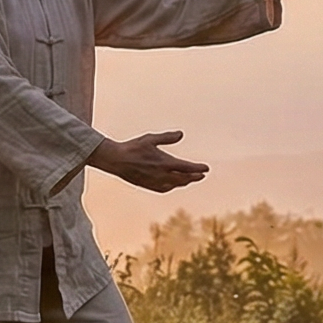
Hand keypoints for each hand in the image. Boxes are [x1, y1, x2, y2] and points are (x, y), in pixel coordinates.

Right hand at [89, 131, 208, 193]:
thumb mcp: (151, 139)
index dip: (198, 168)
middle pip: (183, 178)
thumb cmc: (133, 147)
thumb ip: (167, 137)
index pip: (186, 167)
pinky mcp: (148, 186)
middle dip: (194, 176)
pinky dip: (172, 186)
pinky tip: (173, 184)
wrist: (116, 160)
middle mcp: (161, 175)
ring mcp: (155, 182)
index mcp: (164, 162)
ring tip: (190, 179)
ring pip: (175, 185)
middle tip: (202, 175)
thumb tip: (181, 134)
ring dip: (184, 182)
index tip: (206, 168)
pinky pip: (164, 189)